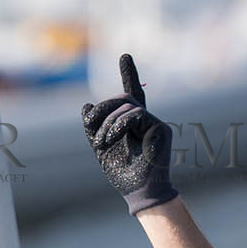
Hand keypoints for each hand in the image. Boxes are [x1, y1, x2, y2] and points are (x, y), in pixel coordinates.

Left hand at [81, 53, 176, 215]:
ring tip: (101, 142)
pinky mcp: (161, 129)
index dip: (129, 74)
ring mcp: (155, 123)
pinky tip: (111, 139)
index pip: (131, 94)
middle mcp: (146, 120)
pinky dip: (118, 125)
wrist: (138, 192)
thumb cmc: (121, 172)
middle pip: (123, 97)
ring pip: (127, 106)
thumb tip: (86, 105)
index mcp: (133, 123)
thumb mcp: (100, 146)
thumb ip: (94, 127)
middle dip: (103, 107)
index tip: (125, 56)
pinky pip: (136, 115)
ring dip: (108, 122)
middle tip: (90, 125)